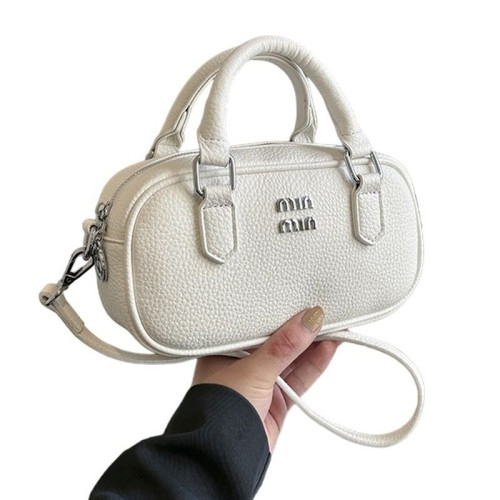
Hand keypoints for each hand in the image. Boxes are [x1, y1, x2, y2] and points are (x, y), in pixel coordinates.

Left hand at [191, 306, 339, 452]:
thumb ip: (283, 346)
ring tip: (335, 326)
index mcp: (226, 350)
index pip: (257, 325)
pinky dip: (315, 364)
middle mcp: (243, 364)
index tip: (303, 302)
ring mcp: (261, 382)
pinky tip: (329, 348)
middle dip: (301, 329)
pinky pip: (299, 378)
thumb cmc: (219, 410)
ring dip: (313, 345)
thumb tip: (308, 319)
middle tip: (324, 313)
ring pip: (292, 359)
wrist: (223, 458)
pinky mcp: (277, 400)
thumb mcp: (253, 370)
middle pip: (278, 341)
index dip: (280, 313)